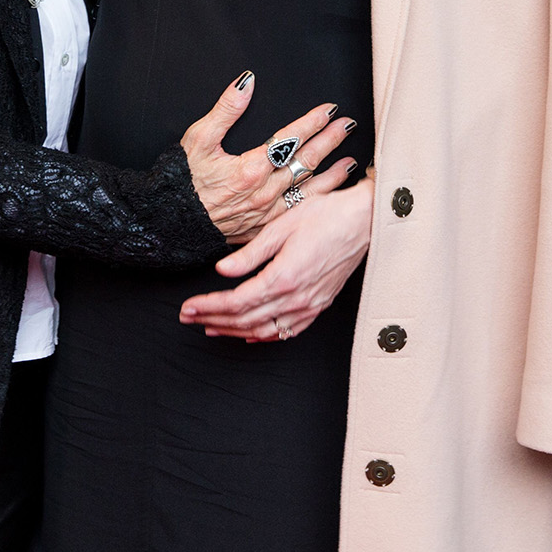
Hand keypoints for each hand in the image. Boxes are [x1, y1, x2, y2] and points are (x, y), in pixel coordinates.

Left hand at [179, 173, 373, 338]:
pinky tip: (251, 335)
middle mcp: (296, 298)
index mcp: (283, 278)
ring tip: (210, 328)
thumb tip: (222, 270)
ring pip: (264, 331)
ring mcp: (310, 305)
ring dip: (234, 332)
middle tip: (188, 319)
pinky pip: (287, 331)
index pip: (235, 302)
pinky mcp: (319, 305)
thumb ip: (250, 254)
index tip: (188, 308)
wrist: (364, 220)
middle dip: (212, 321)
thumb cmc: (326, 216)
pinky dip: (264, 336)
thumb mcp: (281, 226)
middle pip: (245, 320)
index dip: (208, 307)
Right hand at [180, 72, 356, 242]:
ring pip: (307, 191)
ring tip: (350, 162)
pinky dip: (316, 202)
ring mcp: (266, 213)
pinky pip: (297, 214)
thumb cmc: (182, 180)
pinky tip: (328, 196)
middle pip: (305, 162)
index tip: (330, 110)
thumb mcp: (198, 138)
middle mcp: (263, 192)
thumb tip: (246, 83)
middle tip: (348, 126)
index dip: (312, 123)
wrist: (170, 221)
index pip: (290, 140)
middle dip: (329, 142)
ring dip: (331, 175)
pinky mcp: (263, 228)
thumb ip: (226, 109)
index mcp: (250, 168)